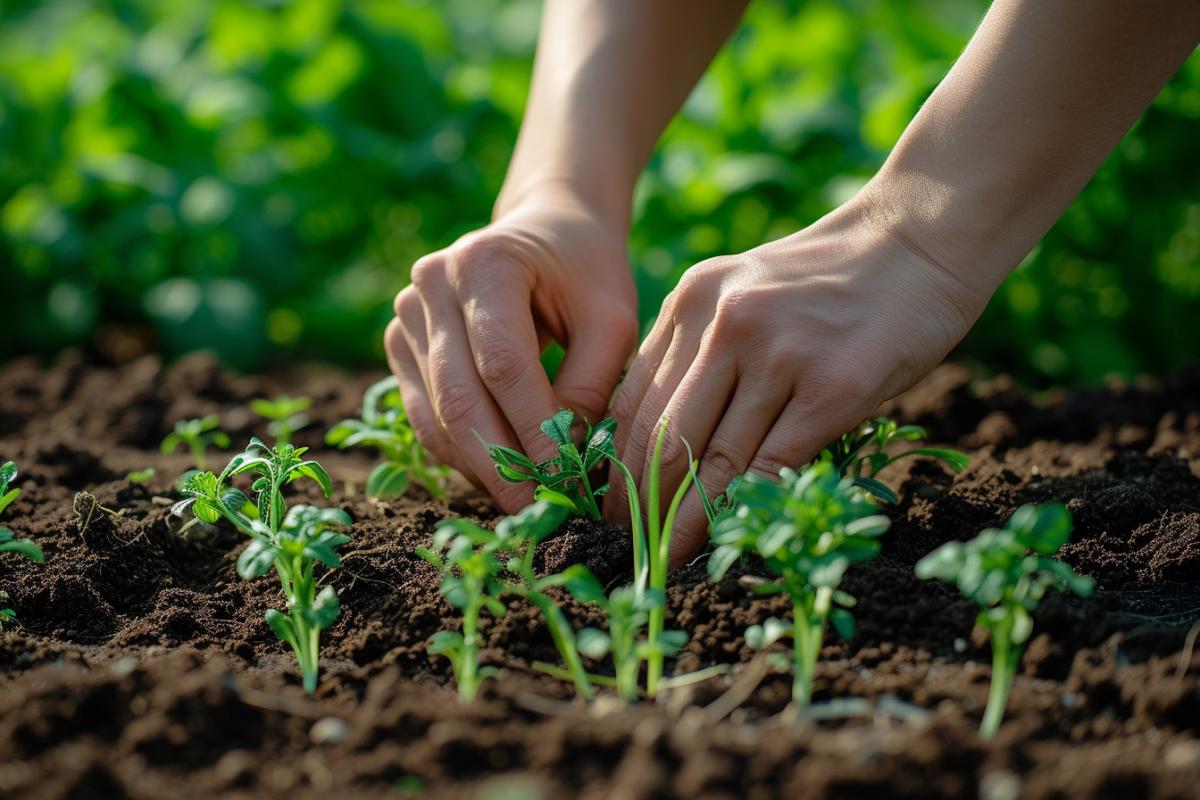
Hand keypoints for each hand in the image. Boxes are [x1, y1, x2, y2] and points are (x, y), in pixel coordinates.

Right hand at [385, 188, 637, 512]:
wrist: (546, 233)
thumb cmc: (587, 274)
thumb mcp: (612, 318)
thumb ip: (592, 384)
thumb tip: (565, 462)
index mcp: (486, 262)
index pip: (503, 364)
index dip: (533, 427)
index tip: (565, 478)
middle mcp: (431, 283)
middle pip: (459, 395)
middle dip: (502, 464)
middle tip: (539, 511)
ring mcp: (406, 313)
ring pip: (436, 415)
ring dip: (480, 467)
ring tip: (526, 502)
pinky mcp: (400, 343)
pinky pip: (426, 416)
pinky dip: (462, 454)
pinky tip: (501, 477)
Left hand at [604, 191, 992, 566]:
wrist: (918, 243)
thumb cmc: (830, 282)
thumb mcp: (743, 294)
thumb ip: (699, 351)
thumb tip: (664, 445)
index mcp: (691, 301)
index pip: (633, 402)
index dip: (615, 469)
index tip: (609, 511)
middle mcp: (724, 323)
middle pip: (663, 437)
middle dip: (641, 506)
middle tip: (632, 550)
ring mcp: (779, 353)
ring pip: (713, 460)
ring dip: (687, 521)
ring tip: (671, 559)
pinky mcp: (833, 386)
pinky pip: (774, 464)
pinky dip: (749, 509)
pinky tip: (734, 538)